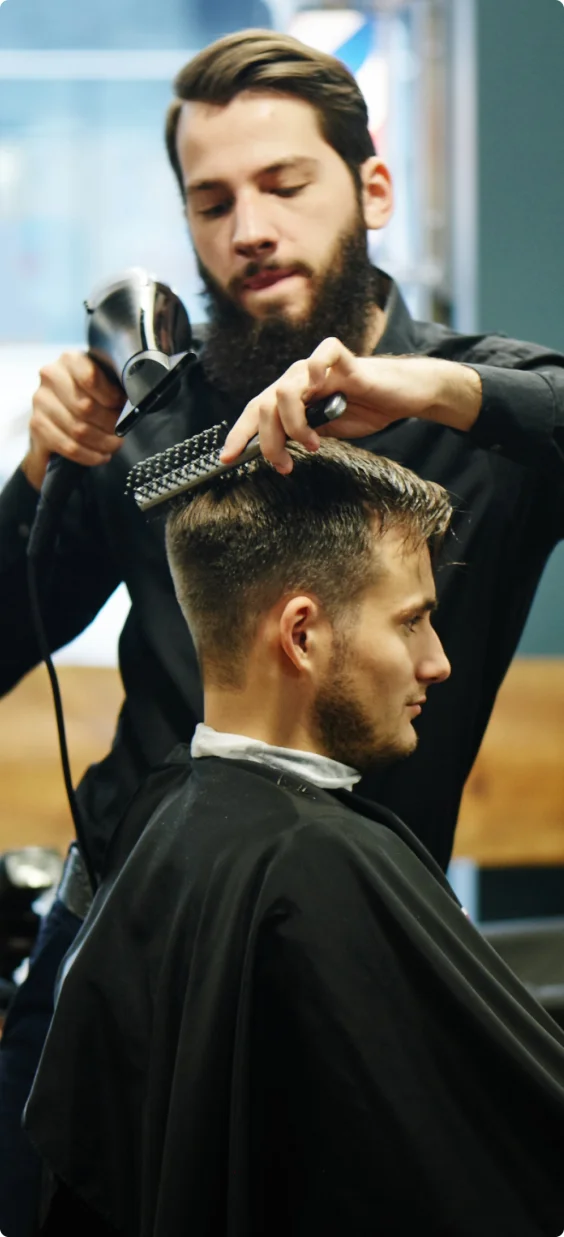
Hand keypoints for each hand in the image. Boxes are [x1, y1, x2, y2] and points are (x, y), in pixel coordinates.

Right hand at [22, 352, 125, 490]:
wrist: (60, 416)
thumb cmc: (90, 396)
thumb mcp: (104, 384)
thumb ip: (116, 387)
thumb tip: (134, 404)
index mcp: (71, 360)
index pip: (90, 377)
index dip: (110, 396)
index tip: (121, 406)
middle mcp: (51, 377)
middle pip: (85, 407)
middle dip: (109, 424)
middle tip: (121, 433)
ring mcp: (41, 401)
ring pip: (78, 430)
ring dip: (102, 443)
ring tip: (114, 445)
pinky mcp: (37, 425)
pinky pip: (68, 446)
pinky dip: (89, 456)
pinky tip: (101, 456)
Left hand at [220, 337, 481, 473]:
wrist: (403, 396)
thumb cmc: (367, 409)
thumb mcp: (326, 431)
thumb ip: (299, 434)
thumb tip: (273, 452)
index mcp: (292, 396)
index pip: (256, 412)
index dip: (240, 434)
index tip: (226, 459)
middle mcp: (299, 379)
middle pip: (264, 404)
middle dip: (267, 441)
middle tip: (282, 465)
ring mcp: (318, 367)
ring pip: (283, 388)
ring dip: (292, 424)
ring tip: (311, 444)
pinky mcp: (343, 358)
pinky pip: (319, 357)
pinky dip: (314, 375)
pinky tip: (322, 398)